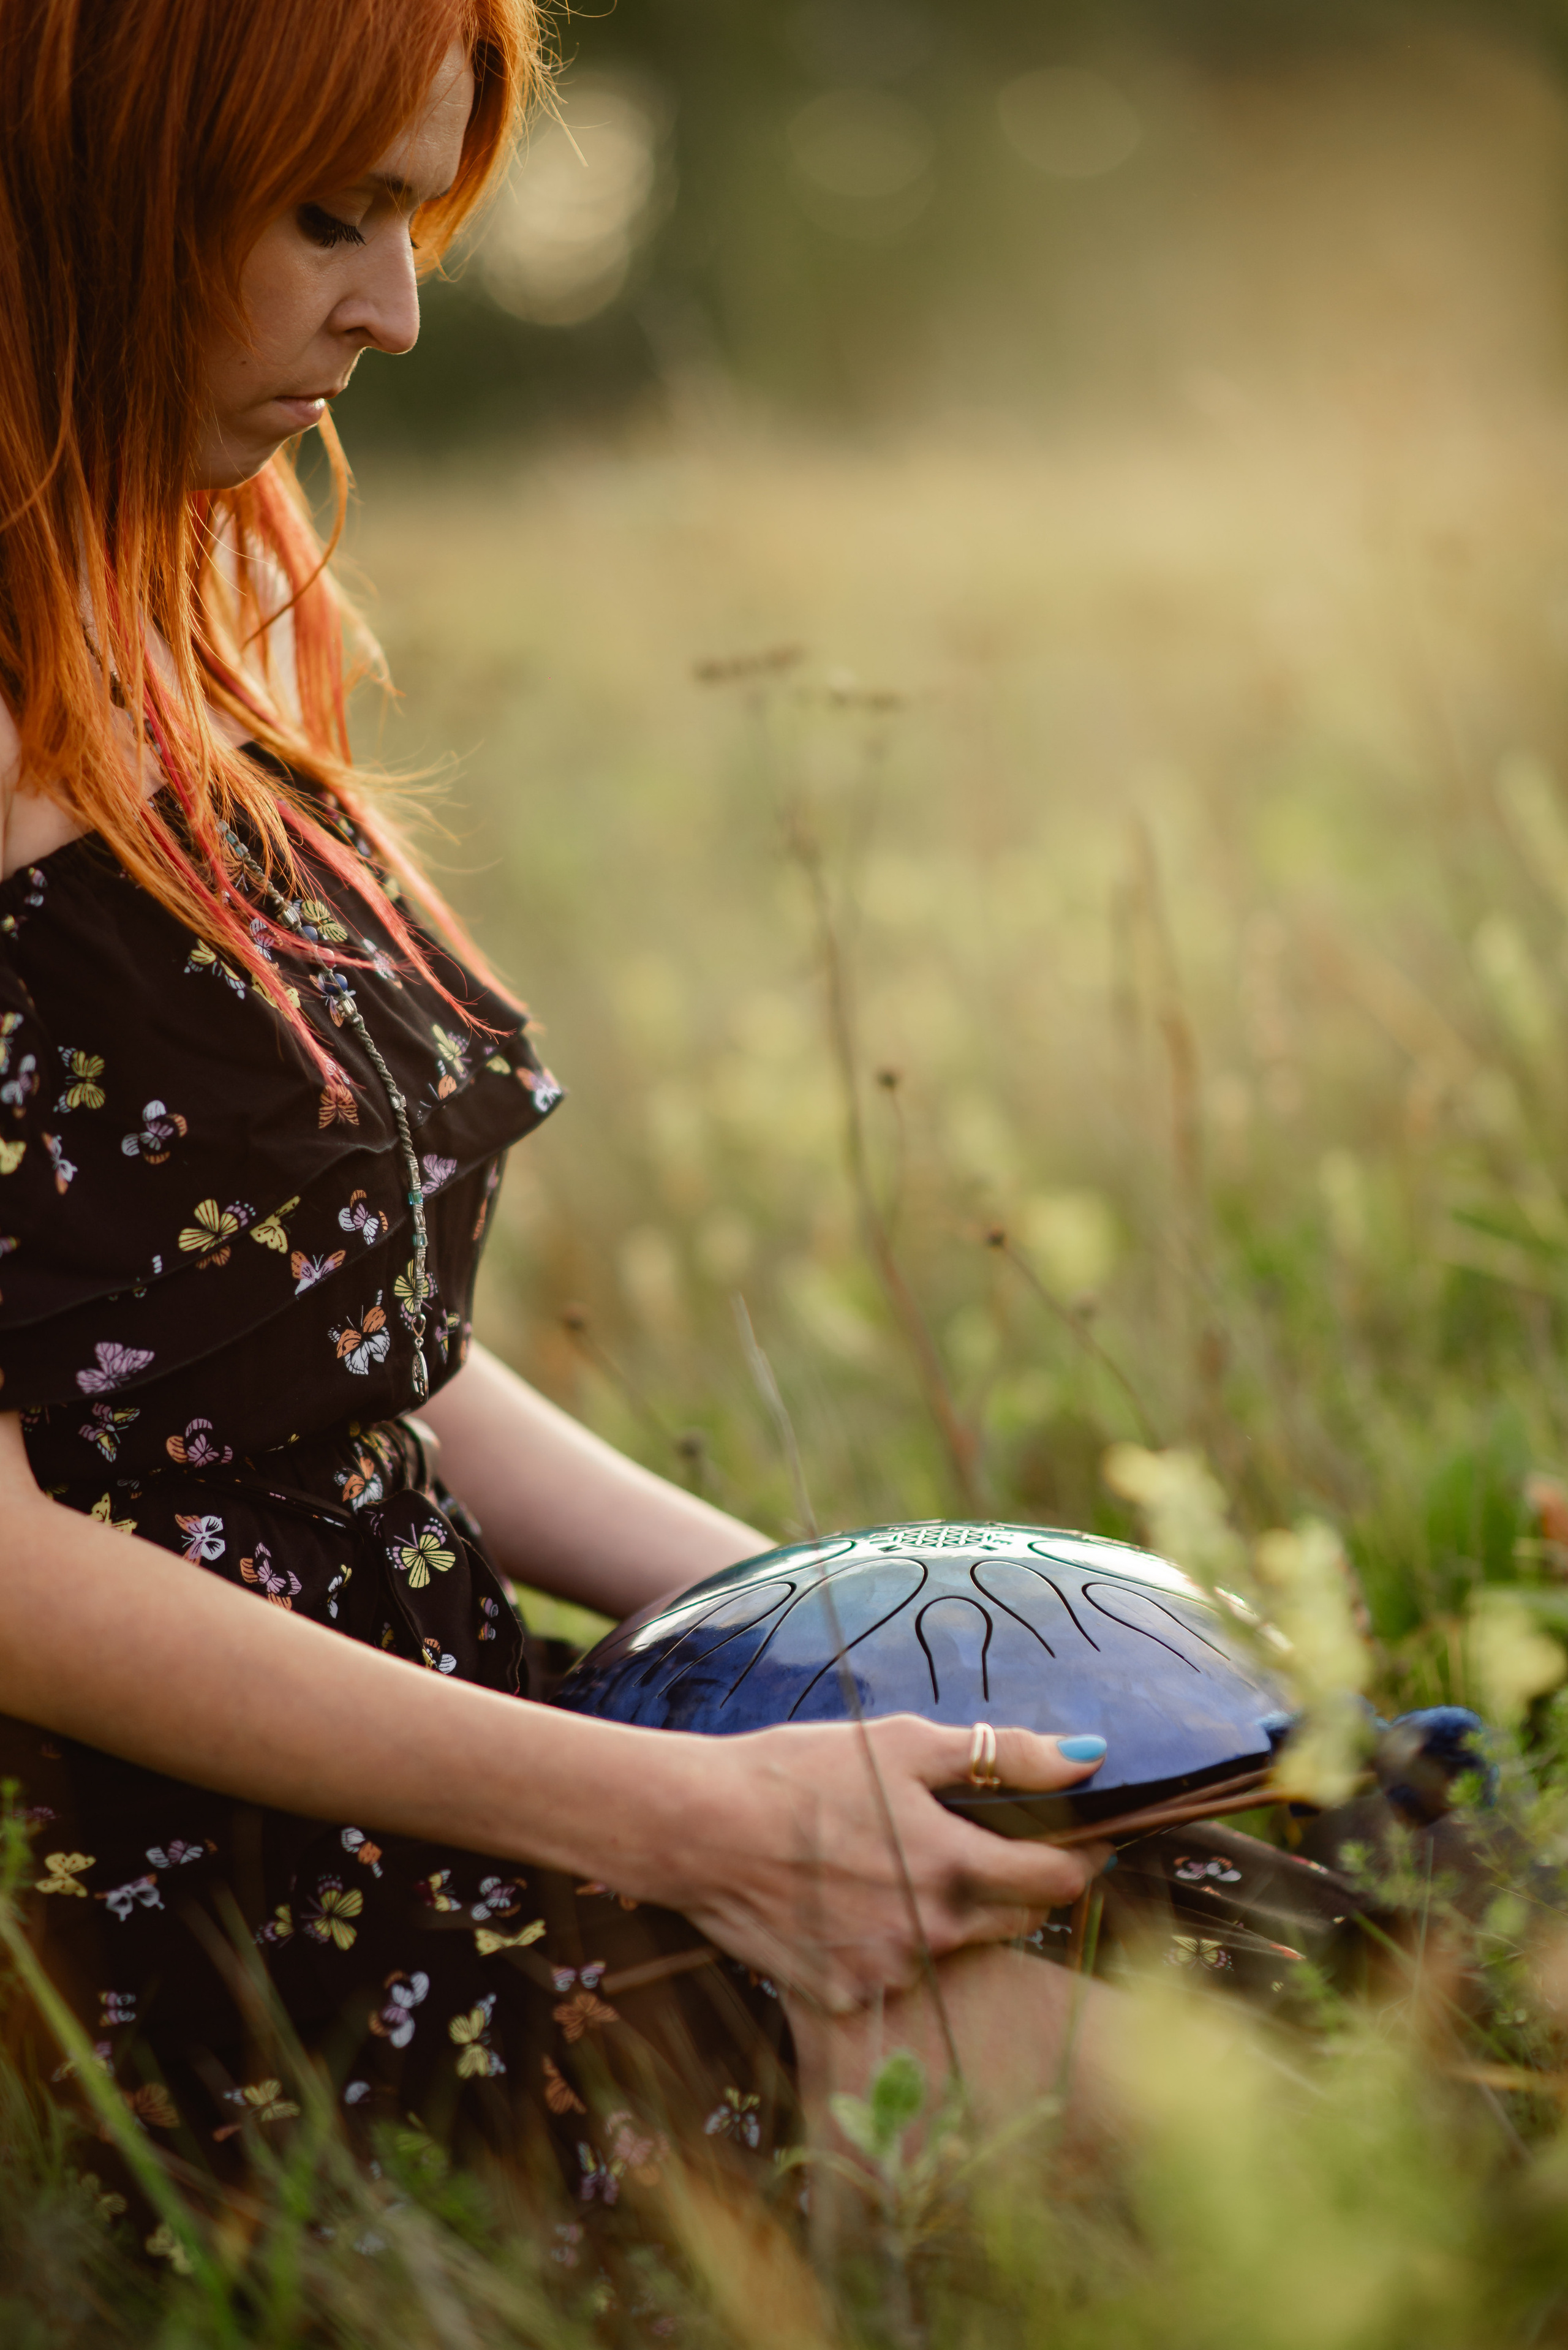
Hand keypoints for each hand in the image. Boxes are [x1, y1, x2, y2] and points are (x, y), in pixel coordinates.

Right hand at [641, 1714, 1112, 2011]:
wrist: (697, 1829)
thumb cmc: (800, 1772)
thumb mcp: (902, 1745)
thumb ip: (1003, 1755)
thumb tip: (1091, 1756)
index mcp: (953, 1867)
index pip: (1058, 1879)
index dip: (1084, 1856)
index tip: (1088, 1837)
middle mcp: (931, 1933)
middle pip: (1017, 1918)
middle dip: (1023, 1883)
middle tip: (993, 1840)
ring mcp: (886, 1972)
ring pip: (957, 1945)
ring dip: (954, 1911)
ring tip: (904, 1861)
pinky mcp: (844, 1997)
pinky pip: (896, 1972)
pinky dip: (892, 1940)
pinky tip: (854, 1900)